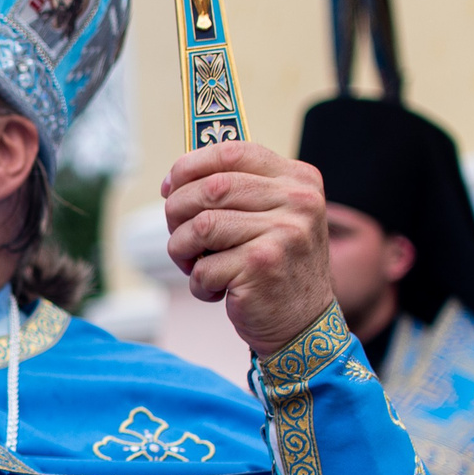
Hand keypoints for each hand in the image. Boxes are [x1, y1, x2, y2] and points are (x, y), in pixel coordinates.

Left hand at [163, 139, 333, 355]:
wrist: (303, 323)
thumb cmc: (274, 267)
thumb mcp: (270, 218)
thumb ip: (236, 192)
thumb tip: (174, 179)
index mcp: (298, 180)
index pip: (234, 151)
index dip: (191, 165)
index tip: (170, 186)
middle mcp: (297, 201)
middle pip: (210, 188)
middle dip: (177, 212)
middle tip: (177, 234)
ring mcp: (283, 232)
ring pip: (200, 226)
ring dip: (181, 250)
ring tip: (193, 265)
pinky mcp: (263, 266)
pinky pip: (204, 267)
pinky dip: (198, 283)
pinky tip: (215, 290)